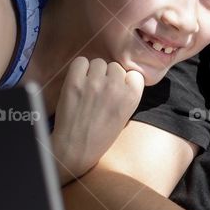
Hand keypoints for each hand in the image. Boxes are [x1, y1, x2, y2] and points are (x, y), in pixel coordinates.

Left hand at [51, 57, 143, 184]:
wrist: (76, 147)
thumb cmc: (102, 134)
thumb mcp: (126, 115)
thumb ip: (127, 94)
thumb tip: (121, 76)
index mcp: (132, 97)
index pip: (134, 74)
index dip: (125, 81)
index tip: (118, 90)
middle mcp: (116, 87)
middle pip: (115, 67)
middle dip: (108, 77)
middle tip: (100, 92)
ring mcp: (95, 83)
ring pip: (98, 62)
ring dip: (93, 72)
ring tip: (88, 88)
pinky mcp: (75, 82)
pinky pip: (81, 61)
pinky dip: (79, 69)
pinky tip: (78, 82)